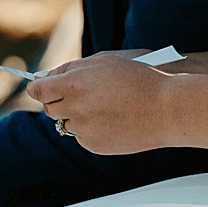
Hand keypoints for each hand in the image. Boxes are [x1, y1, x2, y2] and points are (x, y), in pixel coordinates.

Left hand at [27, 52, 170, 154]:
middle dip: (58, 101)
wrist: (169, 108)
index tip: (40, 87)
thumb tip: (47, 78)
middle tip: (78, 94)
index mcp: (76, 83)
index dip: (38, 87)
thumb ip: (72, 68)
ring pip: (66, 124)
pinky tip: (113, 119)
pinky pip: (82, 137)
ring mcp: (86, 130)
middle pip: (49, 108)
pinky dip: (91, 129)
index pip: (38, 90)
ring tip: (104, 106)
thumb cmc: (141, 77)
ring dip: (77, 115)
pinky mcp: (96, 145)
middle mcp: (76, 108)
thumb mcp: (106, 60)